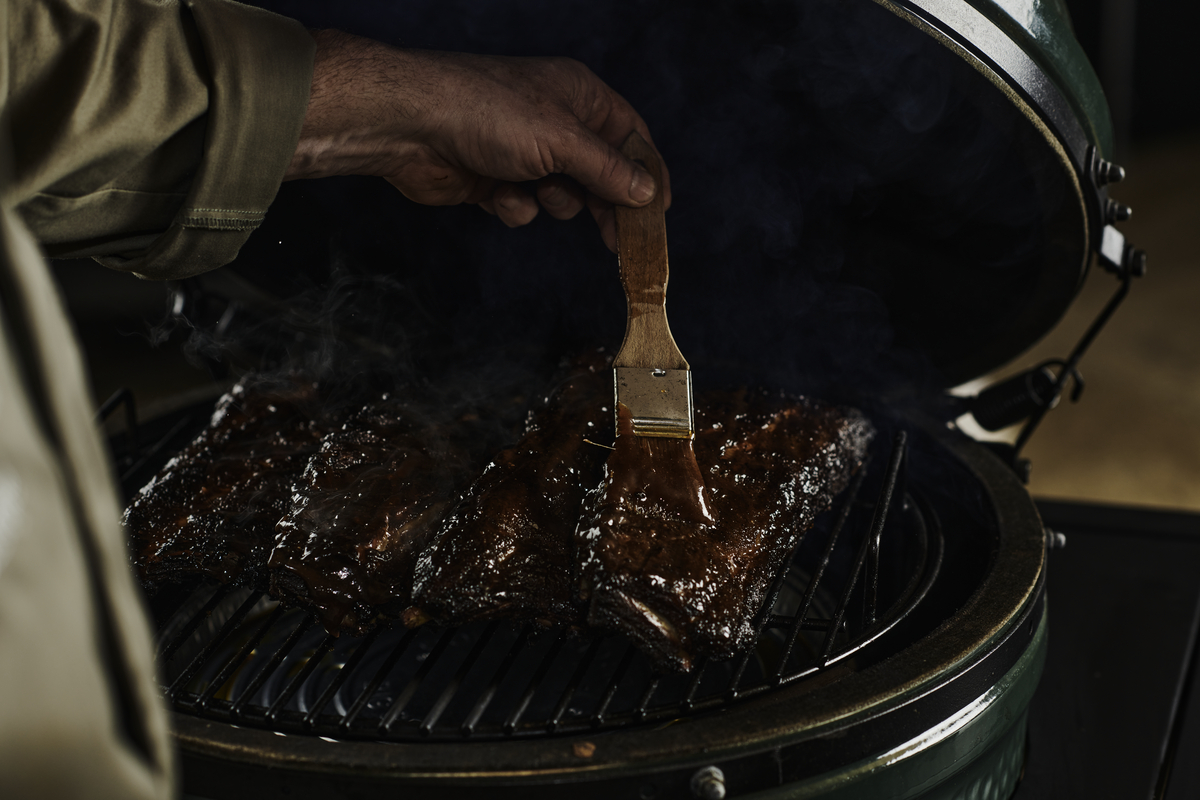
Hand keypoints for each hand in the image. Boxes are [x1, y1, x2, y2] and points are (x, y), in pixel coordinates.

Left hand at [285, 30, 671, 250]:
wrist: (411, 127)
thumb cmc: (486, 113)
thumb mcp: (562, 140)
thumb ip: (608, 169)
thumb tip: (646, 192)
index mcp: (579, 97)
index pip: (630, 136)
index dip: (648, 172)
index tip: (658, 211)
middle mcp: (555, 123)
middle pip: (601, 172)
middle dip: (606, 203)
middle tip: (619, 238)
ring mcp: (524, 153)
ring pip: (564, 195)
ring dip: (555, 202)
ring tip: (539, 191)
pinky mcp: (495, 181)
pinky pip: (525, 207)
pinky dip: (516, 207)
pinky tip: (498, 195)